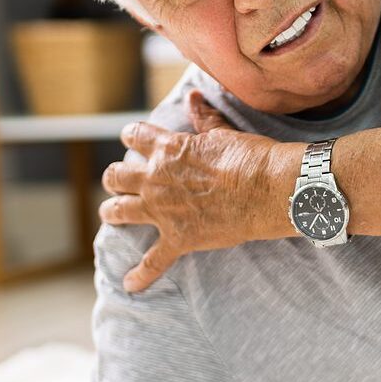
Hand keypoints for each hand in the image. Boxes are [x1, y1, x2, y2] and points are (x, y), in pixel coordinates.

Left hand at [102, 90, 301, 292]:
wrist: (269, 189)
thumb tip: (193, 96)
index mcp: (167, 149)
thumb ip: (204, 118)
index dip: (132, 137)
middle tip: (118, 181)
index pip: (135, 136)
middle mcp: (156, 179)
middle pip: (116, 176)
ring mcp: (163, 211)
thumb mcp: (223, 132)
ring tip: (111, 214)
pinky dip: (140, 275)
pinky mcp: (179, 238)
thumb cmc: (251, 157)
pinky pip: (153, 262)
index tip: (133, 139)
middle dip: (114, 178)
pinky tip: (130, 285)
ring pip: (120, 211)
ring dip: (113, 212)